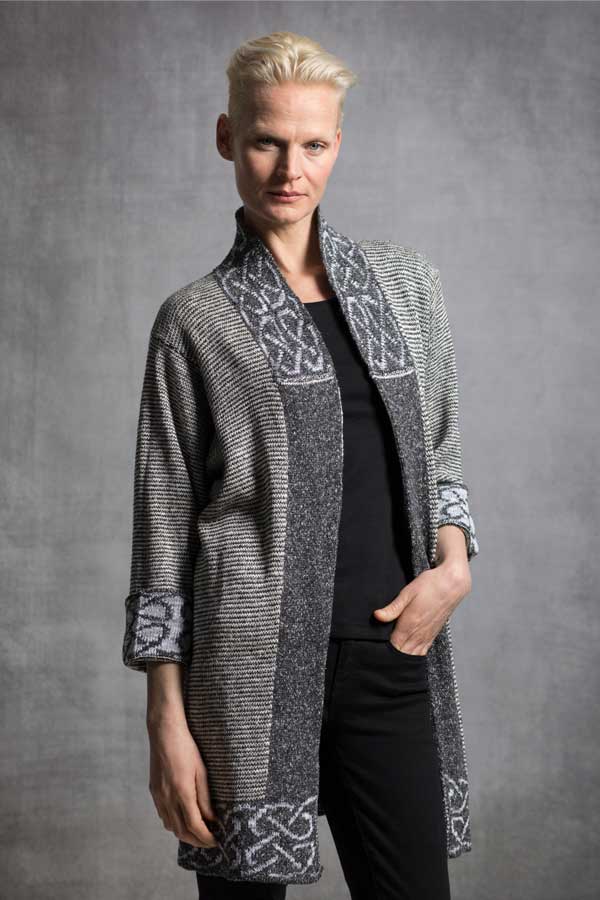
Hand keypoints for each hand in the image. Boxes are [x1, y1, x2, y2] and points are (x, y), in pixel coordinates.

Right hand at [147, 717, 218, 848]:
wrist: (164, 733)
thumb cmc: (186, 748)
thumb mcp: (201, 771)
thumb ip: (205, 797)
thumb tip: (211, 818)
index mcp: (182, 792)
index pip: (194, 826)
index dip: (206, 838)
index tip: (216, 841)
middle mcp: (168, 798)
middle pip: (181, 832)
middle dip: (196, 841)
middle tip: (210, 841)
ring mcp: (158, 796)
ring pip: (171, 826)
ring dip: (185, 834)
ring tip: (199, 833)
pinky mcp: (154, 791)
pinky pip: (163, 816)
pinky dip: (174, 824)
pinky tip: (183, 819)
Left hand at [372, 562, 471, 654]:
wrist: (452, 584)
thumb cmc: (429, 585)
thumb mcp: (407, 593)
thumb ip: (392, 608)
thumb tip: (377, 616)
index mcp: (410, 624)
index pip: (393, 646)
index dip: (383, 650)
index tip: (375, 649)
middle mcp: (419, 634)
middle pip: (402, 654)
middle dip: (391, 656)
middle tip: (381, 654)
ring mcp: (427, 636)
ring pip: (413, 655)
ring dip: (403, 657)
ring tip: (392, 656)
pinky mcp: (433, 635)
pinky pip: (423, 652)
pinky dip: (414, 655)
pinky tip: (408, 653)